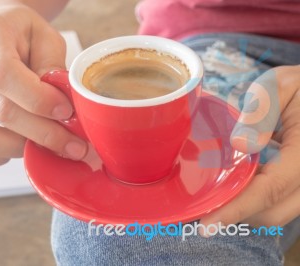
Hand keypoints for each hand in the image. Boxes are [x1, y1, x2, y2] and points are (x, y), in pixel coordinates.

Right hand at [0, 1, 86, 165]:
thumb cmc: (22, 36)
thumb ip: (52, 66)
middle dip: (45, 134)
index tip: (66, 111)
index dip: (38, 99)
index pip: (4, 74)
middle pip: (0, 110)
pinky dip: (5, 155)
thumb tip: (60, 106)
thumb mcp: (45, 37)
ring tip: (49, 144)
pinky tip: (24, 141)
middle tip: (75, 146)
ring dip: (23, 148)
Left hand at [200, 65, 299, 228]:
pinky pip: (280, 200)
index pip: (270, 189)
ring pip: (278, 211)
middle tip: (200, 211)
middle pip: (274, 212)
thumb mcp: (281, 87)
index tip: (206, 225)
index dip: (236, 209)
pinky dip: (256, 198)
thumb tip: (240, 144)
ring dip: (246, 208)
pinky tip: (234, 184)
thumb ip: (261, 113)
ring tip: (214, 198)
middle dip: (237, 215)